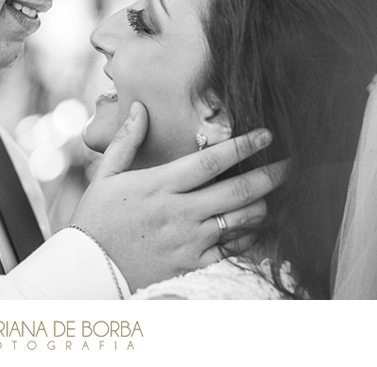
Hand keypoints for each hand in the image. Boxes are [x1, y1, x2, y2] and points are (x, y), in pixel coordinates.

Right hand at [70, 102, 284, 292]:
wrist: (87, 268)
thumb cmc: (95, 218)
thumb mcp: (105, 175)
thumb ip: (126, 140)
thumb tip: (141, 108)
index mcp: (159, 186)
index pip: (211, 162)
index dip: (243, 146)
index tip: (266, 134)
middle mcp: (179, 212)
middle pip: (237, 191)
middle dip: (270, 175)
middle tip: (290, 165)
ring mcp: (188, 241)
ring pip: (241, 220)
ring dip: (261, 205)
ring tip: (272, 194)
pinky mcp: (191, 265)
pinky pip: (231, 250)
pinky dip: (247, 237)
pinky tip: (252, 227)